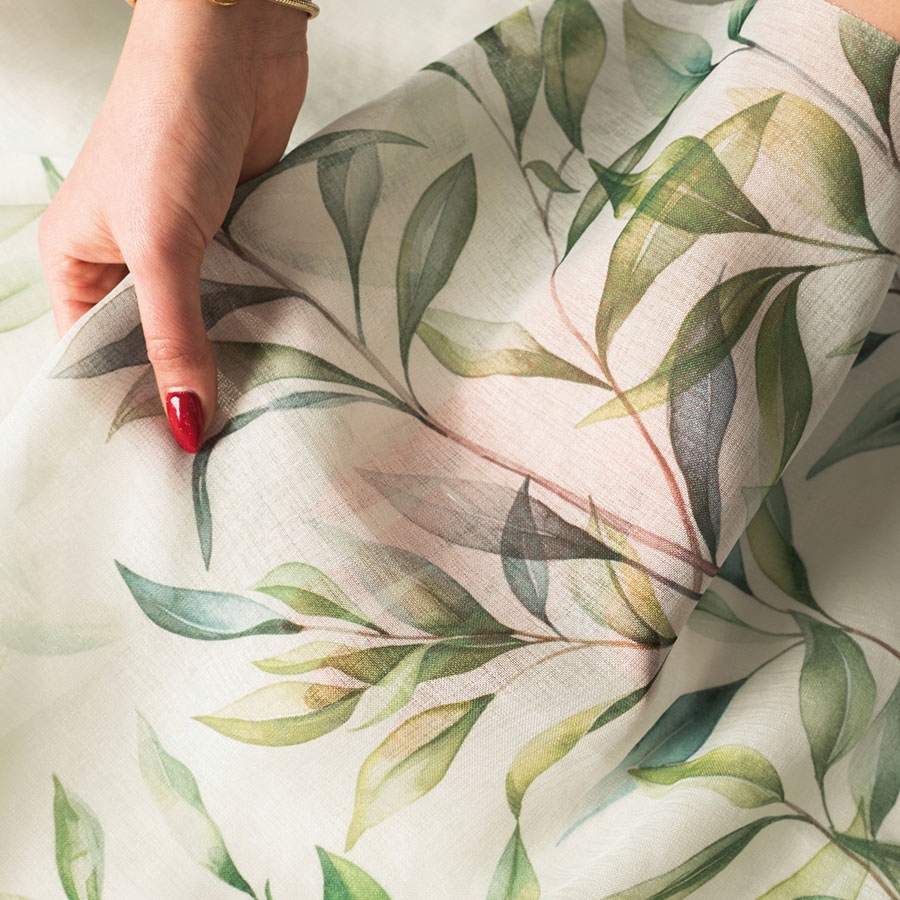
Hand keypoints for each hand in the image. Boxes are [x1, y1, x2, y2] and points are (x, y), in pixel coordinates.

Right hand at [39, 0, 308, 450]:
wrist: (233, 40)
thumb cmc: (167, 126)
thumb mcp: (161, 243)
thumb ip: (174, 334)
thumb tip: (186, 422)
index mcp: (81, 264)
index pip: (97, 357)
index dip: (132, 407)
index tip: (171, 461)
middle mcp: (131, 262)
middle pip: (158, 346)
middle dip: (190, 388)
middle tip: (227, 453)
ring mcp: (188, 248)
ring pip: (209, 322)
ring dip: (233, 356)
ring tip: (263, 419)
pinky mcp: (237, 234)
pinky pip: (247, 292)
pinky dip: (263, 319)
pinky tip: (287, 360)